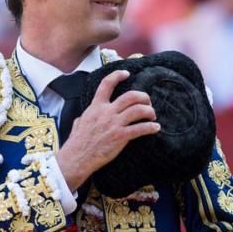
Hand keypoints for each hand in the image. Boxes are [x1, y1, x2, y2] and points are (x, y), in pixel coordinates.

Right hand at [56, 70, 159, 190]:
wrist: (76, 158)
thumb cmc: (76, 143)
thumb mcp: (78, 123)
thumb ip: (84, 117)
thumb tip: (84, 117)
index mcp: (95, 107)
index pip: (107, 84)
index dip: (118, 75)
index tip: (127, 73)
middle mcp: (106, 112)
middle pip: (131, 96)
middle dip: (143, 97)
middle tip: (148, 103)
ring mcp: (113, 124)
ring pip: (138, 110)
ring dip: (149, 111)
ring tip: (152, 116)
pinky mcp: (120, 137)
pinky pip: (140, 128)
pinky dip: (151, 127)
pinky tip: (155, 128)